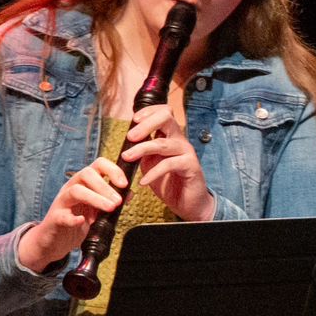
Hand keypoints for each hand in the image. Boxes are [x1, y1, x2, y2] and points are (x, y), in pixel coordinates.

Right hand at [20, 158, 127, 269]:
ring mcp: (62, 202)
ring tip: (110, 208)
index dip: (113, 170)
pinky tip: (82, 221)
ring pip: (75, 191)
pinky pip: (62, 216)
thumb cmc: (79, 221)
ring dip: (95, 199)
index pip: (98, 165)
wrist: (56, 240)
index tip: (124, 184)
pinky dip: (73, 218)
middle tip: (117, 201)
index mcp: (84, 182)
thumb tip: (129, 193)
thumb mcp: (98, 209)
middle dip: (105, 186)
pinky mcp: (55, 219)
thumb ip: (112, 200)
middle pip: (86, 174)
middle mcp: (71, 188)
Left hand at [122, 104, 216, 222]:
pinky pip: (169, 164)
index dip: (148, 111)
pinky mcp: (191, 167)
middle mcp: (180, 140)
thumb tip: (125, 144)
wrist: (188, 203)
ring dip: (142, 149)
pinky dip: (153, 173)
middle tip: (130, 136)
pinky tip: (143, 182)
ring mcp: (187, 152)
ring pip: (163, 143)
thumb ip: (141, 152)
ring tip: (127, 157)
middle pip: (166, 118)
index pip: (163, 112)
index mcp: (170, 136)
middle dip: (146, 124)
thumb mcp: (150, 164)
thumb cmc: (169, 183)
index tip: (134, 119)